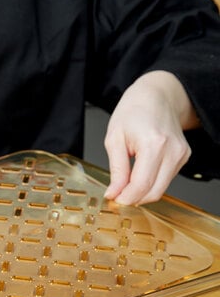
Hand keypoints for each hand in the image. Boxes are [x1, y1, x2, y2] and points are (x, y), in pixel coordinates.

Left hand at [103, 71, 198, 205]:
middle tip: (117, 195)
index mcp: (154, 144)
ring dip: (141, 192)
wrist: (155, 96)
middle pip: (154, 192)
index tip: (113, 199)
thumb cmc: (133, 112)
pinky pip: (165, 180)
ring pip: (160, 189)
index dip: (125, 198)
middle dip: (133, 199)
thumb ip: (116, 170)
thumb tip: (113, 193)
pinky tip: (139, 174)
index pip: (141, 185)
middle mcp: (172, 150)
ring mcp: (181, 154)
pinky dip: (150, 184)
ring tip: (126, 183)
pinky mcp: (183, 157)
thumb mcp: (114, 140)